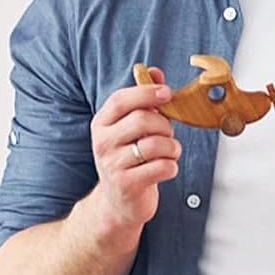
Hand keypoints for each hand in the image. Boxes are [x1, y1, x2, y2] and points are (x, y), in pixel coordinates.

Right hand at [88, 69, 180, 234]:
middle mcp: (103, 142)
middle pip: (142, 120)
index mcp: (102, 124)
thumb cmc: (129, 160)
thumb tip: (154, 71)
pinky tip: (165, 169)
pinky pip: (162, 167)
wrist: (118, 203)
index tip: (167, 93)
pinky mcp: (127, 185)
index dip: (146, 93)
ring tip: (169, 153)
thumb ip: (143, 100)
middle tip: (167, 134)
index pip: (121, 100)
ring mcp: (113, 165)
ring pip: (156, 144)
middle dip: (165, 125)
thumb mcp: (131, 129)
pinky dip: (172, 167)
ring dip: (172, 147)